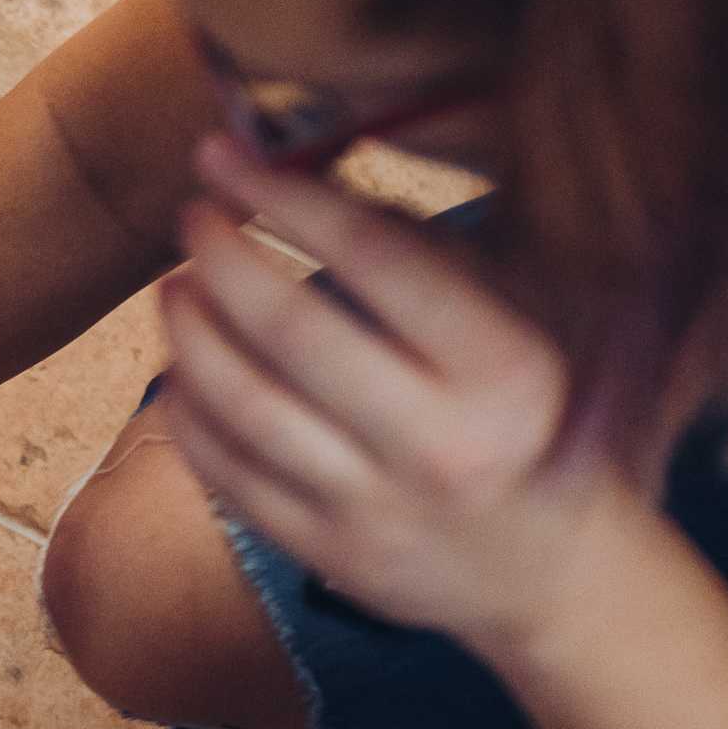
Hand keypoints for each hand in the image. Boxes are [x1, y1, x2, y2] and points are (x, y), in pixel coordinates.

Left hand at [157, 134, 660, 657]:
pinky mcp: (326, 553)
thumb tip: (306, 173)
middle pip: (292, 332)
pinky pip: (229, 475)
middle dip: (224, 259)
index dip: (287, 197)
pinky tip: (182, 367)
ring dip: (191, 334)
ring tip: (175, 286)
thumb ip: (423, 253)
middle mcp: (439, 443)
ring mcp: (375, 508)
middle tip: (193, 216)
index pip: (377, 260)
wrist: (553, 572)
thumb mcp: (519, 323)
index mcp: (504, 368)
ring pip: (245, 408)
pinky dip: (189, 413)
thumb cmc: (531, 419)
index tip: (226, 156)